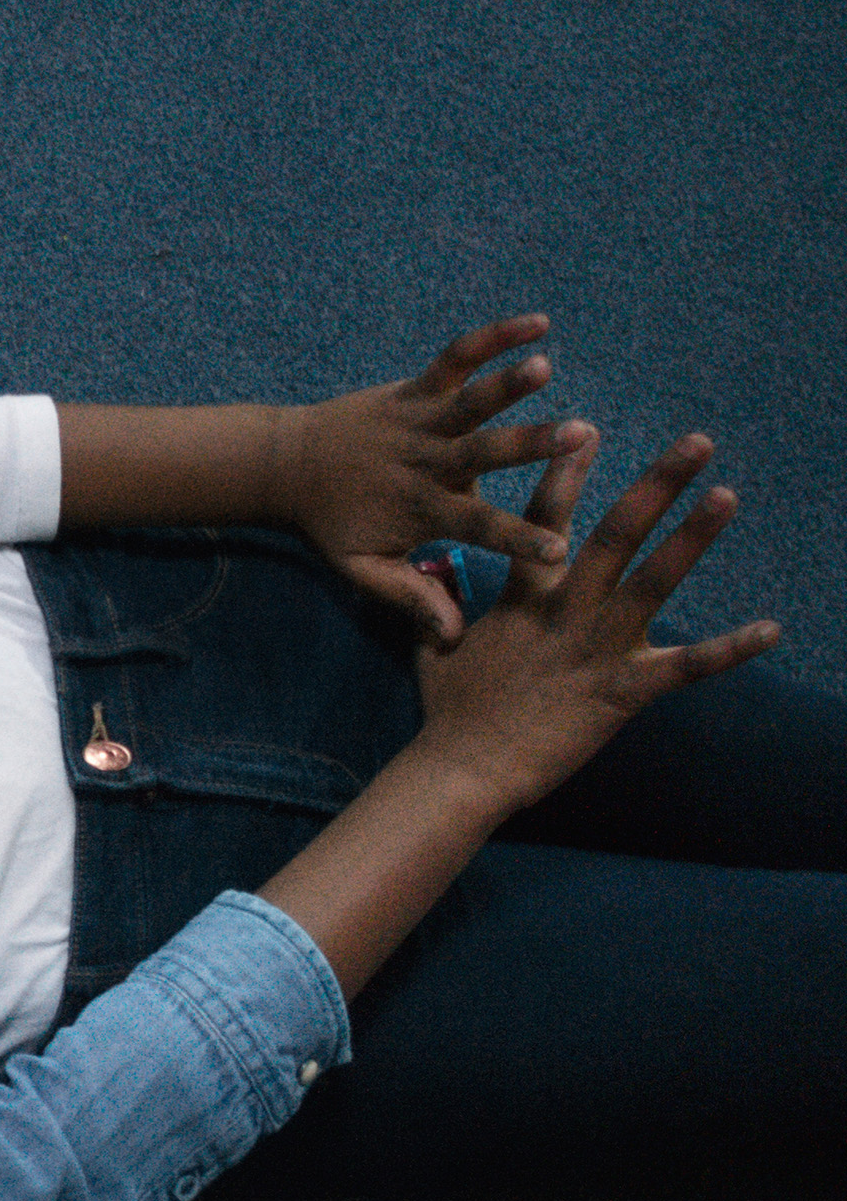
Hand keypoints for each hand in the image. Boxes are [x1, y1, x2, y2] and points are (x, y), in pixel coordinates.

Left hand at [269, 313, 591, 643]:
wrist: (284, 467)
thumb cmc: (333, 523)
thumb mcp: (363, 569)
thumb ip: (409, 597)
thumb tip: (451, 639)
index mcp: (421, 510)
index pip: (475, 529)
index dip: (514, 540)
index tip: (560, 550)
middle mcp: (423, 464)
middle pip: (481, 456)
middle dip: (529, 446)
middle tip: (580, 433)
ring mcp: (417, 422)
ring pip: (466, 403)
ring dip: (505, 385)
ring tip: (544, 365)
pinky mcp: (411, 390)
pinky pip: (453, 361)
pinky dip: (491, 340)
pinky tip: (536, 323)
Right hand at [408, 427, 779, 814]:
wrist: (461, 769)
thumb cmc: (449, 713)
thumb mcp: (436, 649)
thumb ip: (440, 611)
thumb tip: (429, 592)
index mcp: (523, 598)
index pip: (545, 522)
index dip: (567, 474)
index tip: (588, 432)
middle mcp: (564, 611)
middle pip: (615, 534)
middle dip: (657, 485)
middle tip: (696, 442)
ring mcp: (595, 648)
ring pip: (651, 581)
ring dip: (691, 538)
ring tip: (725, 494)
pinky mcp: (620, 691)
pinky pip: (686, 668)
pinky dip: (729, 649)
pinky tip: (771, 629)